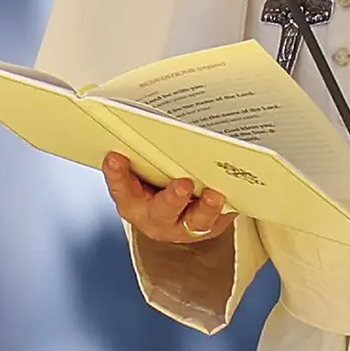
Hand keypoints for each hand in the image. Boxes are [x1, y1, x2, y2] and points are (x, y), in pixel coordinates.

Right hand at [103, 153, 232, 244]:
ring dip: (206, 208)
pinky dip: (227, 208)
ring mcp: (183, 226)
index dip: (116, 173)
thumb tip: (150, 123)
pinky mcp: (208, 228)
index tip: (115, 156)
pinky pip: (220, 220)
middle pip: (162, 211)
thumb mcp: (139, 172)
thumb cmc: (152, 184)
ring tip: (214, 195)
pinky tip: (234, 194)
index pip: (120, 186)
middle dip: (172, 198)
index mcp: (132, 200)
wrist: (171, 215)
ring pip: (195, 222)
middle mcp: (155, 218)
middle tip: (183, 184)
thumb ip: (140, 155)